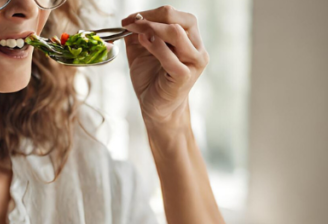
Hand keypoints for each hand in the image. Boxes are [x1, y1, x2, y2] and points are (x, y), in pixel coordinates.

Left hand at [121, 6, 208, 126]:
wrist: (155, 107)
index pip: (175, 15)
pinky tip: (142, 42)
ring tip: (135, 31)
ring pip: (177, 33)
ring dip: (152, 28)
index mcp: (189, 38)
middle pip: (181, 19)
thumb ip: (138, 32)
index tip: (130, 19)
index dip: (151, 13)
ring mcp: (193, 62)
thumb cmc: (151, 78)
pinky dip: (155, 46)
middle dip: (153, 17)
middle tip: (132, 22)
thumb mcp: (141, 49)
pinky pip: (170, 57)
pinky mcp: (185, 76)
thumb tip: (130, 18)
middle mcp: (196, 47)